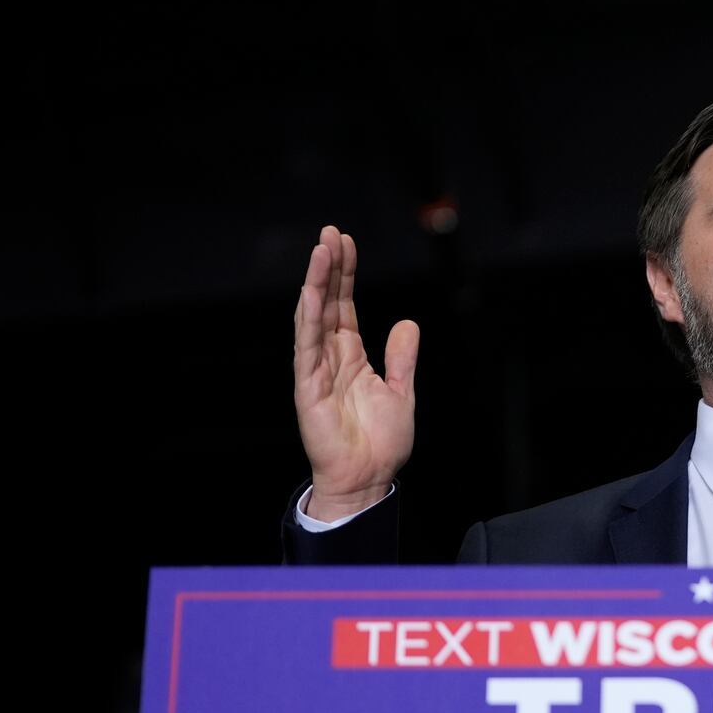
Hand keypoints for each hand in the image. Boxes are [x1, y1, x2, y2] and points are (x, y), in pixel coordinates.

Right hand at [293, 225, 418, 521]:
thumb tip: (406, 323)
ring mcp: (316, 371)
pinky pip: (306, 348)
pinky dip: (308, 319)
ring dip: (316, 284)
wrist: (368, 479)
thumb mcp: (401, 392)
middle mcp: (330, 359)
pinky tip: (310, 293)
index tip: (347, 244)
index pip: (345, 307)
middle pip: (328, 304)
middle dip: (330, 269)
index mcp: (351, 357)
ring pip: (313, 318)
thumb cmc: (381, 443)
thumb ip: (402, 358)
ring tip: (321, 250)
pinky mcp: (308, 388)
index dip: (346, 275)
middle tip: (331, 234)